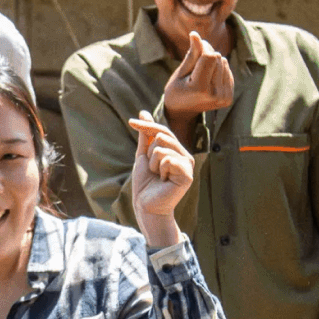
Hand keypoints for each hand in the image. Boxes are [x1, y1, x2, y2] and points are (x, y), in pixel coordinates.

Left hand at [128, 112, 192, 243]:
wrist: (146, 206)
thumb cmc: (145, 184)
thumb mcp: (143, 155)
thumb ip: (145, 135)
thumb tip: (143, 112)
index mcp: (177, 151)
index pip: (162, 130)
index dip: (146, 126)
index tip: (130, 121)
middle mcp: (185, 155)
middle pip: (162, 136)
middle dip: (149, 153)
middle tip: (153, 170)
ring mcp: (188, 164)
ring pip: (162, 147)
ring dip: (153, 164)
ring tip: (158, 177)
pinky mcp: (188, 174)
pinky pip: (167, 159)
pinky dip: (159, 170)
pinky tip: (164, 181)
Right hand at [161, 31, 232, 137]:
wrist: (182, 113)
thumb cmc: (177, 90)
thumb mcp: (180, 72)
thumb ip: (192, 54)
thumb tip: (195, 34)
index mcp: (200, 89)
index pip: (210, 56)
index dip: (203, 48)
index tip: (194, 47)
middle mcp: (215, 95)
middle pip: (218, 58)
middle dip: (207, 54)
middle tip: (194, 63)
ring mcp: (224, 97)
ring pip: (224, 62)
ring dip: (213, 62)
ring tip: (200, 73)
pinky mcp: (228, 97)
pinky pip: (227, 70)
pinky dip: (218, 69)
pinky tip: (208, 78)